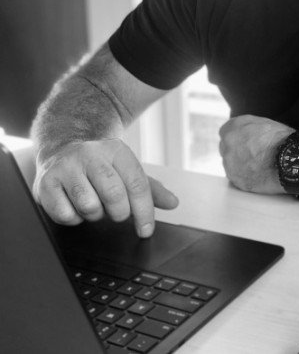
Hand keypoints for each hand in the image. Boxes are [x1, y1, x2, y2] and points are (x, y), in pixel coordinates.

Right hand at [33, 138, 178, 237]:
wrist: (62, 146)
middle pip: (114, 195)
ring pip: (89, 206)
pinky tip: (74, 205)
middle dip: (119, 213)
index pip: (137, 184)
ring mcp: (66, 168)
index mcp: (117, 151)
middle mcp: (91, 156)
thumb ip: (150, 188)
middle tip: (116, 211)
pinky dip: (73, 218)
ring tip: (94, 204)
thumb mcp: (126, 169)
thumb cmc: (100, 164)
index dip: (145, 211)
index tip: (146, 231)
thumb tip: (173, 203)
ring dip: (95, 214)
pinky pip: (65, 215)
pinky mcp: (45, 184)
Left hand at [218, 115, 291, 193]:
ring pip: (230, 163)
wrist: (288, 160)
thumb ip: (247, 127)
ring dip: (240, 163)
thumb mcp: (263, 123)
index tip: (243, 140)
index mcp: (234, 127)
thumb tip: (245, 132)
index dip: (237, 136)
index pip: (225, 131)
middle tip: (252, 153)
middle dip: (236, 150)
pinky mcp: (236, 180)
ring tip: (258, 164)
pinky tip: (258, 172)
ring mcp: (230, 163)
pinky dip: (245, 176)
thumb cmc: (281, 140)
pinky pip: (236, 177)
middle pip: (226, 147)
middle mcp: (228, 144)